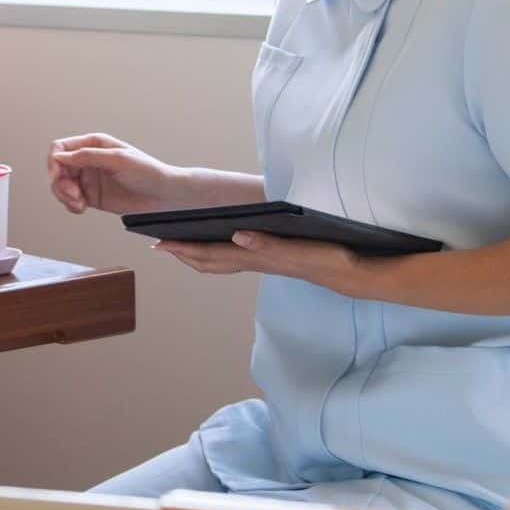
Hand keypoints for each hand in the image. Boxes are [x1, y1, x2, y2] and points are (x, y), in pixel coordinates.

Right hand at [47, 133, 177, 214]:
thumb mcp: (118, 160)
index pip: (61, 148)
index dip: (54, 161)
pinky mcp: (92, 196)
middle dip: (60, 183)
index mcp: (94, 144)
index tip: (56, 176)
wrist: (164, 195)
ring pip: (61, 186)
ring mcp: (89, 179)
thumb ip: (88, 156)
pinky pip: (70, 200)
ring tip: (79, 203)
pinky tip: (81, 208)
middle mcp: (89, 160)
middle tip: (74, 195)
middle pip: (58, 169)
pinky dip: (71, 205)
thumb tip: (60, 157)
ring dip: (65, 196)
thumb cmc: (147, 172)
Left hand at [154, 231, 363, 294]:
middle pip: (209, 261)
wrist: (351, 272)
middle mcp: (254, 262)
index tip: (159, 242)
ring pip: (221, 261)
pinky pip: (236, 258)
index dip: (184, 248)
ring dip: (198, 254)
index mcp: (256, 257)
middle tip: (159, 244)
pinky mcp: (272, 259)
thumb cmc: (326, 258)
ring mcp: (263, 262)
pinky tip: (221, 243)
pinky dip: (220, 251)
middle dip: (183, 253)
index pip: (211, 253)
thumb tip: (235, 236)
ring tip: (181, 245)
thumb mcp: (297, 249)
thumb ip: (266, 244)